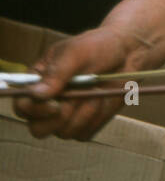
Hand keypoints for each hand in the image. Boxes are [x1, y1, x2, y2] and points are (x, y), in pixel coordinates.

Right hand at [11, 27, 138, 141]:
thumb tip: (36, 94)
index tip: (55, 103)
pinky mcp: (85, 125)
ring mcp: (65, 117)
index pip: (22, 106)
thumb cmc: (97, 47)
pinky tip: (101, 99)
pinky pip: (84, 133)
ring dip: (83, 113)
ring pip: (64, 132)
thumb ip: (56, 73)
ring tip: (95, 91)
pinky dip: (95, 118)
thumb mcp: (75, 53)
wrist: (127, 54)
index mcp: (37, 83)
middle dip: (58, 119)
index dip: (34, 110)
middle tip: (76, 100)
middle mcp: (47, 104)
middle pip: (38, 129)